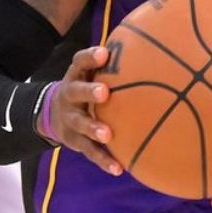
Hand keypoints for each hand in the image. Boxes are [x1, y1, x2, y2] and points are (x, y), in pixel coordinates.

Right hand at [47, 46, 122, 175]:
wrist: (52, 114)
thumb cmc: (87, 86)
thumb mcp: (93, 72)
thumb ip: (118, 62)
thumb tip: (159, 43)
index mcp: (76, 76)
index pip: (80, 62)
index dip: (90, 57)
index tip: (104, 53)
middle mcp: (70, 95)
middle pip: (76, 91)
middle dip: (89, 91)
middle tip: (104, 93)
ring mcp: (70, 119)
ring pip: (80, 124)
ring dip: (93, 128)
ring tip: (108, 134)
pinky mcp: (74, 141)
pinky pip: (90, 152)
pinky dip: (104, 160)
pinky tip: (119, 169)